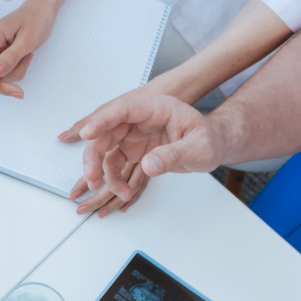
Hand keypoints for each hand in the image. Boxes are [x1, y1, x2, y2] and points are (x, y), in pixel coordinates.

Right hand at [0, 0, 58, 95]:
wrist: (42, 11)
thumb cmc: (36, 19)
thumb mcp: (27, 40)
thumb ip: (12, 57)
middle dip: (3, 82)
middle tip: (19, 92)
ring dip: (14, 73)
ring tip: (28, 58)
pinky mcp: (1, 54)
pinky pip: (5, 71)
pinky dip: (16, 70)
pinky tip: (26, 58)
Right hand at [58, 95, 225, 214]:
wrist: (213, 145)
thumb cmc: (210, 139)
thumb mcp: (199, 147)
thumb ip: (174, 154)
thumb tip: (148, 165)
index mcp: (156, 108)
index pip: (123, 110)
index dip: (102, 120)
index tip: (87, 133)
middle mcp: (140, 120)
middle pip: (107, 131)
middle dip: (94, 154)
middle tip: (92, 177)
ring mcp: (135, 135)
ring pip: (106, 149)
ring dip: (103, 171)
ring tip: (119, 192)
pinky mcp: (134, 150)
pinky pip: (116, 164)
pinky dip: (115, 179)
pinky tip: (124, 191)